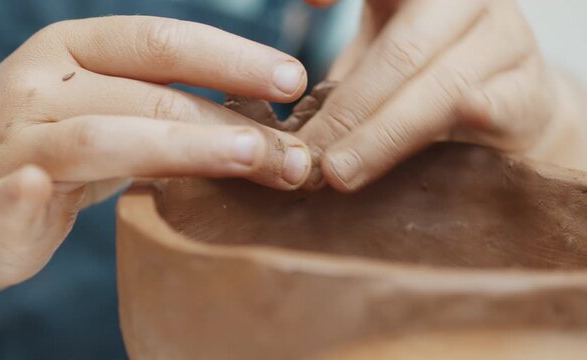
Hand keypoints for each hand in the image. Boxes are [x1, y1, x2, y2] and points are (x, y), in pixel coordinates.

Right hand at [0, 16, 310, 291]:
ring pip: (107, 137)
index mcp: (74, 49)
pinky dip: (38, 190)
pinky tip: (56, 192)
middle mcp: (44, 81)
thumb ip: (167, 108)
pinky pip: (20, 188)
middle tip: (295, 155)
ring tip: (251, 161)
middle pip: (153, 93)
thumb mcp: (109, 113)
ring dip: (184, 146)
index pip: (163, 40)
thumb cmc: (50, 148)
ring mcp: (15, 136)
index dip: (232, 56)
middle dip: (232, 123)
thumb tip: (264, 126)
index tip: (293, 81)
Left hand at [300, 0, 571, 191]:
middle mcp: (465, 2)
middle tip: (307, 155)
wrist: (510, 106)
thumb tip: (282, 130)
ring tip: (338, 172)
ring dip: (381, 137)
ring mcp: (503, 40)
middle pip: (402, 52)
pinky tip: (438, 131)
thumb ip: (342, 78)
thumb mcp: (380, 60)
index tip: (310, 4)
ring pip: (439, 88)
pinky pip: (494, 105)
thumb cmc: (427, 80)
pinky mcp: (527, 89)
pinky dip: (470, 117)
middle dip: (348, 110)